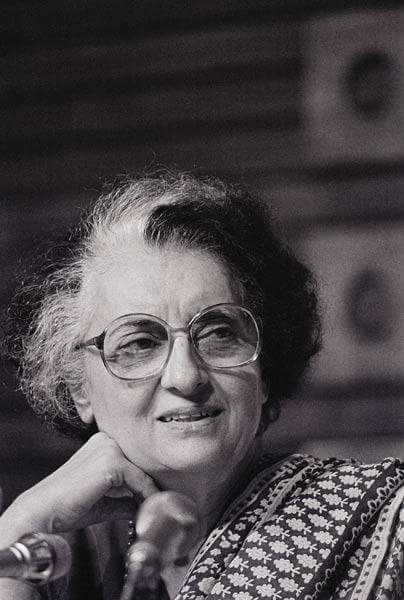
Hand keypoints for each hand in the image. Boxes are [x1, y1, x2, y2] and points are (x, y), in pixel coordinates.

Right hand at [1, 432, 158, 536]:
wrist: (42, 512)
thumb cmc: (66, 507)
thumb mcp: (102, 501)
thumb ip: (124, 499)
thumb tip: (143, 505)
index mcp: (102, 443)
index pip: (134, 461)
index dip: (147, 480)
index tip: (159, 497)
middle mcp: (106, 440)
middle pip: (141, 464)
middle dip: (151, 485)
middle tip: (163, 503)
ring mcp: (109, 449)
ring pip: (142, 472)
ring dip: (150, 492)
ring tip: (156, 509)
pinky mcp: (111, 463)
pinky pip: (139, 481)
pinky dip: (146, 496)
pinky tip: (147, 508)